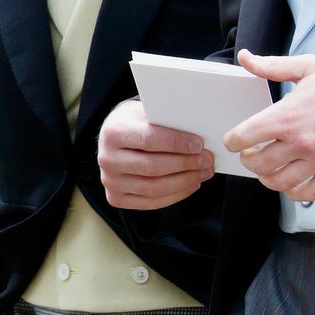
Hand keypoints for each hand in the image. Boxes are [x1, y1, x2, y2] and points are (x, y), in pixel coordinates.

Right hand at [98, 100, 214, 210]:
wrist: (114, 136)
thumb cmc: (137, 121)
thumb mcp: (147, 111)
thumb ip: (166, 120)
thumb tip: (199, 131)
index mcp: (113, 131)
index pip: (149, 139)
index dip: (176, 143)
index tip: (199, 144)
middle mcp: (107, 158)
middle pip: (152, 167)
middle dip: (185, 164)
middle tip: (207, 160)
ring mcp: (110, 181)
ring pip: (153, 188)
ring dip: (184, 181)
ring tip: (204, 172)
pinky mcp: (116, 198)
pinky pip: (150, 202)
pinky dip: (175, 195)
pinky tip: (191, 184)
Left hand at [224, 50, 314, 200]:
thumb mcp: (307, 66)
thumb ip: (272, 65)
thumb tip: (245, 57)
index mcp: (289, 114)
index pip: (246, 136)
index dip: (233, 140)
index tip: (234, 140)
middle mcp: (301, 141)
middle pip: (258, 163)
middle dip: (248, 159)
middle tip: (251, 153)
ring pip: (279, 182)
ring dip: (267, 177)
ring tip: (268, 167)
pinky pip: (306, 194)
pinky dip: (292, 192)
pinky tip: (290, 181)